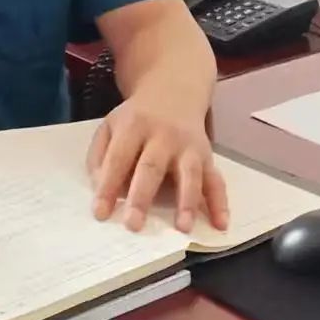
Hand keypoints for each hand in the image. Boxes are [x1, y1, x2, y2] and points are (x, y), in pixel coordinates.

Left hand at [86, 85, 229, 233]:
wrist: (174, 91)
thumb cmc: (137, 119)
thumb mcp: (110, 126)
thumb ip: (99, 157)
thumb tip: (101, 189)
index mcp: (134, 126)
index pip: (119, 158)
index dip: (108, 185)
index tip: (100, 213)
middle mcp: (164, 135)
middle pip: (152, 166)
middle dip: (142, 197)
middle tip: (133, 225)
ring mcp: (189, 146)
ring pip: (190, 174)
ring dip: (187, 202)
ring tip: (183, 228)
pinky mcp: (207, 156)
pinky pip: (216, 180)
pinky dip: (220, 203)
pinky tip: (220, 224)